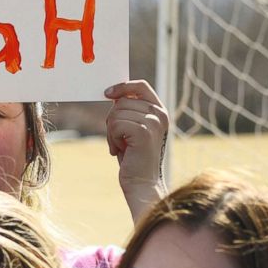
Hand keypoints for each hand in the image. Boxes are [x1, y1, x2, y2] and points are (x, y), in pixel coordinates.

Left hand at [104, 80, 168, 222]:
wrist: (141, 182)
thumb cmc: (133, 157)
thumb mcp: (132, 128)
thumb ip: (129, 111)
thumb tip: (113, 93)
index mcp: (159, 111)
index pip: (141, 86)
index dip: (122, 86)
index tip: (107, 93)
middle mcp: (160, 114)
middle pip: (122, 101)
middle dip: (112, 120)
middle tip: (118, 139)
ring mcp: (153, 122)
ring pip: (116, 114)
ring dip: (112, 132)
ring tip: (121, 146)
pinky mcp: (144, 132)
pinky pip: (115, 125)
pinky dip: (112, 139)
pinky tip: (120, 150)